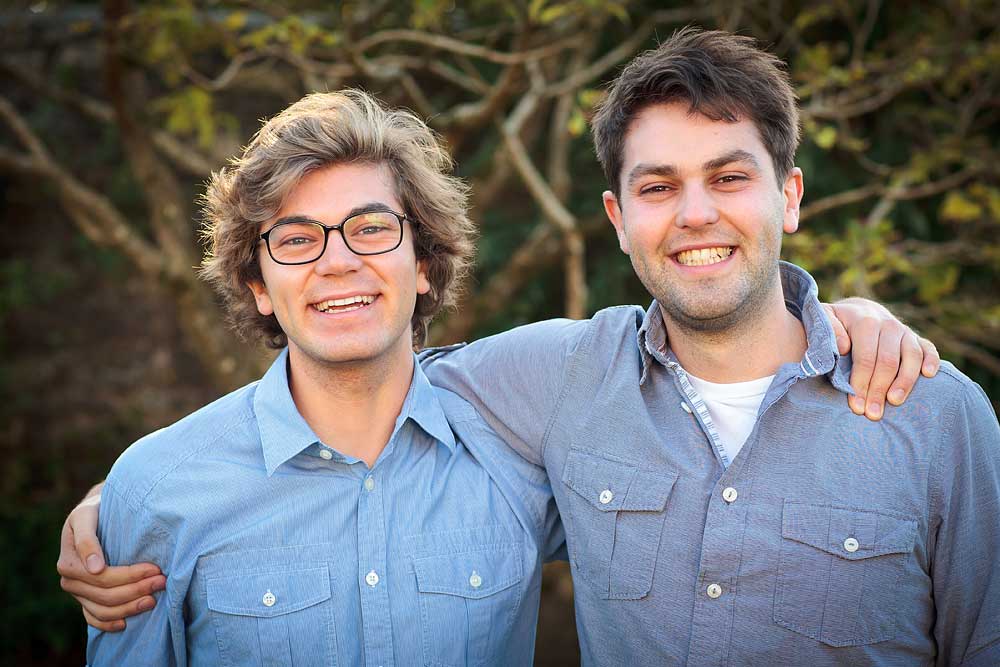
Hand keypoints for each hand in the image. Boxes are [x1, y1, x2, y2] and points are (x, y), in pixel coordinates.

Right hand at [56, 483, 164, 630]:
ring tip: (153, 600)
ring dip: (129, 608)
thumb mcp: (87, 515)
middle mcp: (69, 580)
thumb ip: (87, 540)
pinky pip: (94, 618)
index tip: (155, 569)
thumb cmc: (96, 510)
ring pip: (103, 610)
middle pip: (106, 595)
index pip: (103, 577)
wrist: (96, 513)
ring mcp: (77, 592)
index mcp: (69, 561)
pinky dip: (110, 623)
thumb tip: (94, 568)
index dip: (130, 576)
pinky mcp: (84, 599)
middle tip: (163, 582)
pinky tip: (127, 623)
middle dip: (136, 590)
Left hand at [824, 299, 938, 420]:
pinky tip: (929, 375)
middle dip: (879, 390)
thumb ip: (829, 330)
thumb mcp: (823, 319)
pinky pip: (928, 348)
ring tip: (894, 401)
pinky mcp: (916, 338)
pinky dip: (931, 360)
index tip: (856, 406)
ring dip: (905, 382)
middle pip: (888, 361)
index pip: (865, 357)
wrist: (857, 311)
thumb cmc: (836, 324)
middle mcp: (888, 325)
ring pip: (911, 356)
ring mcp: (904, 331)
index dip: (861, 383)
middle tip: (872, 414)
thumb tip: (843, 347)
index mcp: (864, 322)